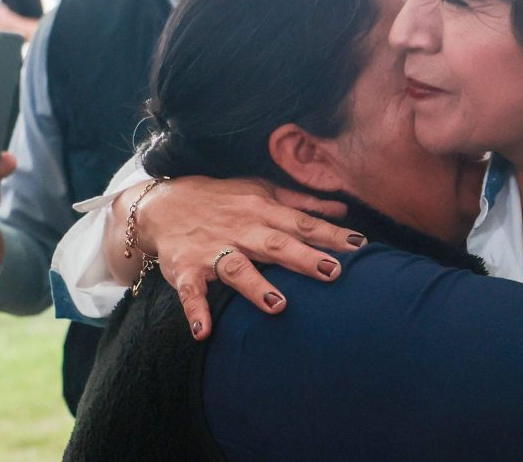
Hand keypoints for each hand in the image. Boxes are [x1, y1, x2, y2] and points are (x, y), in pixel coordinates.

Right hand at [123, 176, 363, 339]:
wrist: (162, 204)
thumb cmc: (221, 198)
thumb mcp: (261, 190)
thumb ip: (302, 202)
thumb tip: (342, 210)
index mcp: (262, 210)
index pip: (302, 223)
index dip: (331, 234)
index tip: (360, 245)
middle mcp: (240, 229)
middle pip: (276, 245)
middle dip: (304, 259)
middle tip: (333, 273)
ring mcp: (212, 251)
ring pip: (237, 269)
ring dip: (257, 287)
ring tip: (279, 306)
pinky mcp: (185, 270)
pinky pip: (190, 292)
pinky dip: (196, 312)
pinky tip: (204, 333)